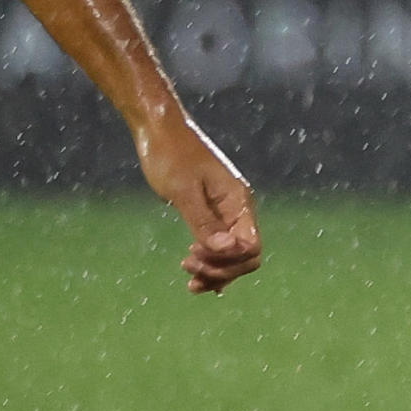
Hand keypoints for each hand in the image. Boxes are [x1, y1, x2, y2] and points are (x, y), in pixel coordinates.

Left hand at [134, 110, 261, 291]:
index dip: (228, 261)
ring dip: (215, 271)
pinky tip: (195, 274)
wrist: (160, 129)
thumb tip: (225, 250)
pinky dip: (210, 263)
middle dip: (221, 269)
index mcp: (238, 201)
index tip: (195, 256)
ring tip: (189, 280)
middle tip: (186, 268)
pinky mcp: (211, 212)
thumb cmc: (170, 154)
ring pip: (233, 254)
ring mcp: (225, 212)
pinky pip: (219, 245)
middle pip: (245, 255)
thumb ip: (204, 222)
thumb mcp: (183, 190)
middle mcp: (237, 209)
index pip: (251, 246)